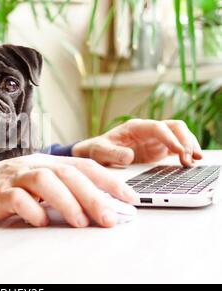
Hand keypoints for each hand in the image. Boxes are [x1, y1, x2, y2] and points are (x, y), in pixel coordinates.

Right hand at [0, 154, 136, 229]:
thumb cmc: (1, 190)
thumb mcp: (34, 185)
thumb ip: (60, 191)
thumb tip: (96, 207)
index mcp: (45, 162)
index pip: (83, 166)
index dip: (109, 181)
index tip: (130, 198)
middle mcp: (32, 165)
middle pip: (69, 174)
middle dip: (94, 196)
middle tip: (111, 218)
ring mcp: (14, 177)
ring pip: (46, 181)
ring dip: (68, 202)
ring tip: (82, 222)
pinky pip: (18, 199)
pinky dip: (32, 210)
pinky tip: (40, 222)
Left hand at [73, 119, 202, 166]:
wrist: (96, 154)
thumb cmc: (98, 150)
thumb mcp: (100, 152)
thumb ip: (113, 153)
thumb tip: (129, 156)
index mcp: (136, 127)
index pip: (158, 128)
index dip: (169, 138)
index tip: (178, 150)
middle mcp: (148, 131)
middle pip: (175, 127)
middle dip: (185, 140)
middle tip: (188, 158)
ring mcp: (156, 140)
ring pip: (180, 135)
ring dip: (189, 145)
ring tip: (194, 160)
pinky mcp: (159, 150)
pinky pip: (178, 148)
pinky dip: (186, 153)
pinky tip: (191, 162)